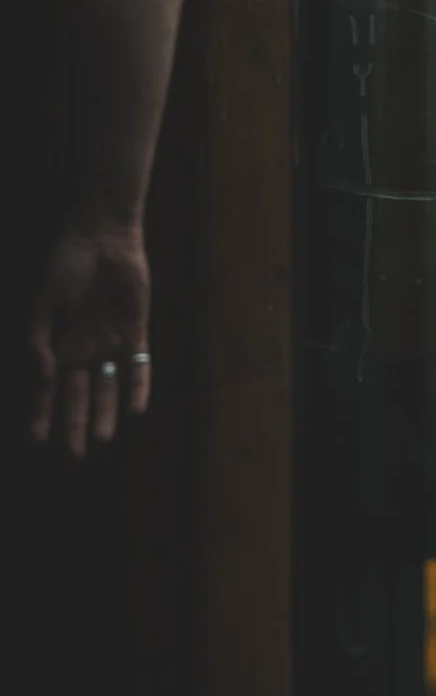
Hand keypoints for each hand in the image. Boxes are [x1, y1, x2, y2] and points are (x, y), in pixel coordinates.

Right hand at [27, 225, 151, 455]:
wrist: (102, 238)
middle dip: (74, 426)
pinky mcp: (136, 332)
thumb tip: (41, 378)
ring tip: (103, 439)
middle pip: (78, 397)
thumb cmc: (65, 268)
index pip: (46, 390)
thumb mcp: (43, 305)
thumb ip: (40, 343)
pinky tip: (136, 410)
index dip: (40, 415)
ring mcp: (110, 343)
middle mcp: (82, 351)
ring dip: (105, 413)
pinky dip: (138, 386)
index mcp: (54, 346)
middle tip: (73, 457)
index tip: (37, 441)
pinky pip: (140, 365)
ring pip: (109, 388)